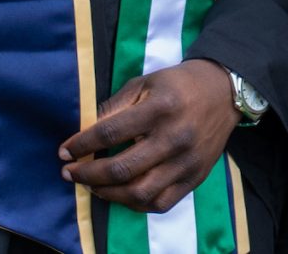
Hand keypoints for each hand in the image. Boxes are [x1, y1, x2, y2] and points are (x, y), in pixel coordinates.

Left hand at [56, 60, 236, 212]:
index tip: (64, 151)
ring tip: (92, 185)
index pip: (111, 132)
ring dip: (107, 193)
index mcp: (160, 107)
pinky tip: (121, 194)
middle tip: (69, 172)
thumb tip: (85, 131)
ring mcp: (186, 162)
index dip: (82, 145)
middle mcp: (174, 137)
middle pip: (122, 168)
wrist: (223, 91)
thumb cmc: (178, 84)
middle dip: (87, 174)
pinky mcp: (195, 178)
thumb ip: (115, 106)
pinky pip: (160, 203)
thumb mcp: (145, 82)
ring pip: (139, 193)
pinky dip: (135, 204)